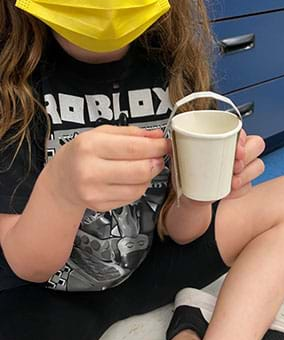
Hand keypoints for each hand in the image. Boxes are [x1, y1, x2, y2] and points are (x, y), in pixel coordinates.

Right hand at [46, 125, 170, 211]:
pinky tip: (131, 179)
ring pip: (139, 187)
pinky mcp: (100, 206)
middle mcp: (89, 171)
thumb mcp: (101, 133)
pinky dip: (138, 187)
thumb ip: (131, 133)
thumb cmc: (81, 154)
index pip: (133, 148)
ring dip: (148, 176)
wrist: (62, 180)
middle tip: (159, 156)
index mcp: (89, 146)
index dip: (155, 147)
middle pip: (139, 170)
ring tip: (143, 167)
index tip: (165, 144)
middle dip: (156, 162)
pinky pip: (132, 197)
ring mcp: (94, 192)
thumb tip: (158, 136)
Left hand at [169, 129, 264, 207]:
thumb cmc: (188, 171)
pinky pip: (250, 185)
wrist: (190, 195)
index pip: (241, 131)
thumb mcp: (181, 156)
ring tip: (231, 182)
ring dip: (245, 174)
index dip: (241, 138)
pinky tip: (230, 191)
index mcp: (224, 138)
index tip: (235, 147)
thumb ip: (179, 146)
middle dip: (247, 155)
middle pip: (257, 144)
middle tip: (234, 165)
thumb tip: (170, 141)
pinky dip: (241, 189)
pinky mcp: (244, 184)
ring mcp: (243, 168)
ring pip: (258, 165)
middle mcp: (237, 151)